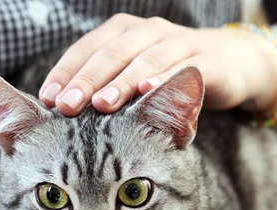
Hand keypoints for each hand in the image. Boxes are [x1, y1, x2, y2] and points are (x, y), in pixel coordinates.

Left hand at [39, 13, 276, 116]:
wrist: (229, 65)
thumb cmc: (167, 77)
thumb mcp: (133, 79)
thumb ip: (104, 88)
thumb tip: (61, 110)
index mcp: (122, 33)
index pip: (86, 49)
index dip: (66, 72)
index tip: (47, 98)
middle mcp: (146, 31)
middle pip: (111, 53)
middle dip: (86, 79)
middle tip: (66, 105)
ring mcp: (176, 42)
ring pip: (144, 59)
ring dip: (121, 82)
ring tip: (102, 105)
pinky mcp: (205, 60)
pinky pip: (182, 68)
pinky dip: (164, 79)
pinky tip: (148, 94)